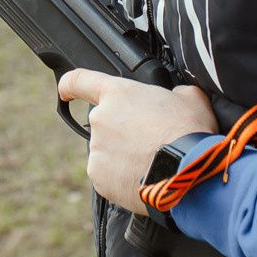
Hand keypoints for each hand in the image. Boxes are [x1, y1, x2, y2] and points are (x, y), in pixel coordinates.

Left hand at [56, 69, 218, 214]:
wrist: (187, 172)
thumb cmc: (189, 133)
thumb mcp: (190, 97)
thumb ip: (173, 92)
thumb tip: (175, 98)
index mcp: (118, 94)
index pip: (80, 80)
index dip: (70, 84)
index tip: (65, 90)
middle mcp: (101, 119)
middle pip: (105, 123)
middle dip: (123, 131)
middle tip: (150, 140)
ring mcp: (97, 149)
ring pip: (108, 150)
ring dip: (124, 154)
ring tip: (152, 161)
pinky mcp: (98, 176)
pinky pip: (108, 174)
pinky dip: (123, 176)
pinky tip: (144, 176)